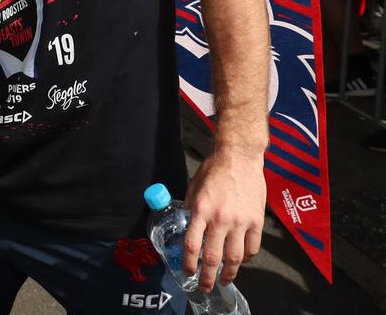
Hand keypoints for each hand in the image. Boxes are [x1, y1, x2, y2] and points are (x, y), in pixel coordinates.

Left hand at [183, 148, 265, 290]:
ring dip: (229, 273)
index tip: (187, 272)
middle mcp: (220, 218)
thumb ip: (191, 208)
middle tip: (204, 287)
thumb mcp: (194, 187)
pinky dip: (246, 258)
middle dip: (207, 276)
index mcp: (201, 209)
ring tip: (223, 280)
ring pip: (235, 257)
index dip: (188, 262)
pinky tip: (241, 261)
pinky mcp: (257, 221)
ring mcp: (240, 221)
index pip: (191, 244)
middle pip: (212, 256)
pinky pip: (252, 247)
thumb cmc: (214, 169)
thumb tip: (189, 227)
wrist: (240, 157)